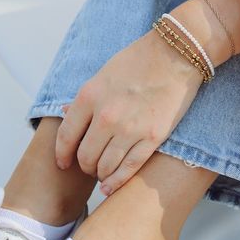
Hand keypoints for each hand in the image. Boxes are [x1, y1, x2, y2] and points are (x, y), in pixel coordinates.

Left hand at [55, 29, 203, 194]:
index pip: (66, 137)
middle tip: (89, 166)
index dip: (62, 155)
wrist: (176, 54)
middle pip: (85, 156)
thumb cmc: (140, 59)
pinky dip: (117, 181)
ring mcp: (130, 128)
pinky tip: (110, 186)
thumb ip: (85, 99)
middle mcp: (106, 116)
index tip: (64, 162)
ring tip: (103, 173)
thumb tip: (65, 115)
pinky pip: (129, 168)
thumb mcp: (104, 74)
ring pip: (105, 166)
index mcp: (89, 96)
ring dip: (101, 174)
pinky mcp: (152, 137)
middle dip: (84, 165)